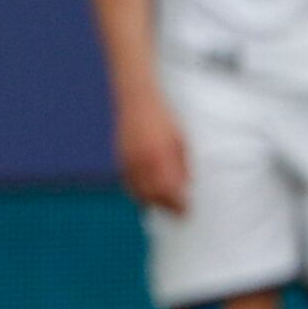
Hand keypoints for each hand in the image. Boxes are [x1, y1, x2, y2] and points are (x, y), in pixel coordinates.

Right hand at [114, 84, 191, 214]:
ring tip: (164, 204)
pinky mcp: (120, 157)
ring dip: (152, 201)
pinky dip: (138, 191)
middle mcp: (141, 161)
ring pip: (138, 191)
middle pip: (153, 195)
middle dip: (166, 206)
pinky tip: (148, 192)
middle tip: (179, 212)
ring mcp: (128, 160)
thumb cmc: (164, 115)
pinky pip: (128, 182)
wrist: (137, 96)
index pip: (169, 190)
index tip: (187, 210)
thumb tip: (187, 183)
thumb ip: (182, 163)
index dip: (178, 204)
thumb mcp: (181, 138)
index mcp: (159, 156)